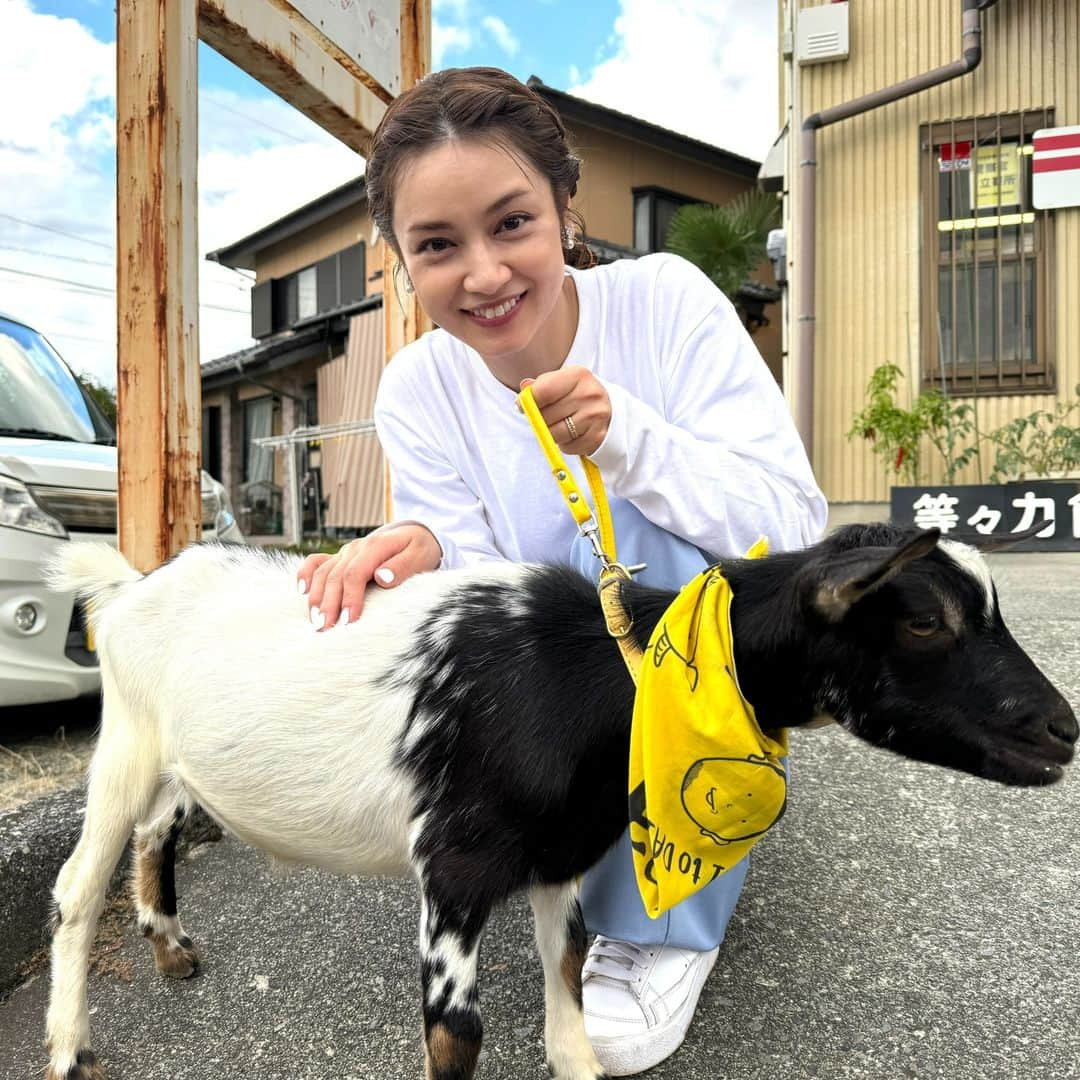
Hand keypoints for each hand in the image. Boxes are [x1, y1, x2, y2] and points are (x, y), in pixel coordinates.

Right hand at [296, 523, 440, 629]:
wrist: (416, 536)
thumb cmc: (420, 550)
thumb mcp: (420, 556)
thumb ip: (402, 566)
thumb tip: (381, 577)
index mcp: (375, 546)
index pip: (355, 574)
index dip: (349, 598)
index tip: (348, 621)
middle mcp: (356, 548)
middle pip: (335, 577)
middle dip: (329, 604)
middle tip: (325, 629)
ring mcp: (345, 552)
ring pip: (323, 573)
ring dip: (316, 598)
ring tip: (316, 622)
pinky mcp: (340, 558)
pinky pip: (317, 562)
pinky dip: (305, 574)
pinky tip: (302, 591)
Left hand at [522, 366, 610, 456]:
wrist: (608, 407)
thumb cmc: (576, 394)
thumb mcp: (560, 382)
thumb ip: (540, 386)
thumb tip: (525, 388)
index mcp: (578, 375)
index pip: (543, 391)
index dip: (527, 402)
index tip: (522, 406)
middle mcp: (589, 394)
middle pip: (546, 416)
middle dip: (539, 420)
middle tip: (546, 417)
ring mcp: (595, 416)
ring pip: (555, 434)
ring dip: (551, 434)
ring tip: (560, 424)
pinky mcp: (597, 437)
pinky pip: (567, 447)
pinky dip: (565, 444)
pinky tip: (572, 434)